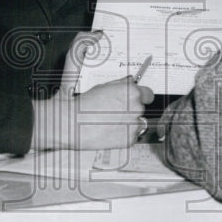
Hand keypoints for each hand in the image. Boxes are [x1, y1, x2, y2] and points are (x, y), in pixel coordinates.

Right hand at [31, 77, 153, 150]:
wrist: (72, 124)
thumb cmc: (84, 104)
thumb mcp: (103, 87)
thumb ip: (121, 85)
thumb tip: (130, 82)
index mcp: (131, 92)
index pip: (148, 94)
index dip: (141, 97)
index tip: (136, 100)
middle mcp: (136, 107)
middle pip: (141, 109)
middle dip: (131, 110)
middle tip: (114, 113)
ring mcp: (134, 124)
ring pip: (137, 123)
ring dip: (128, 123)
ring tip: (110, 123)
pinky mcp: (129, 139)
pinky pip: (131, 136)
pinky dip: (123, 136)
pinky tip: (110, 132)